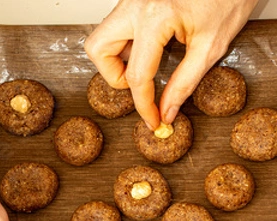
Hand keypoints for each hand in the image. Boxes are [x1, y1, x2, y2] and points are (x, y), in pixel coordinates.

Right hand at [85, 0, 257, 128]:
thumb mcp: (211, 46)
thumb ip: (185, 83)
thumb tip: (167, 110)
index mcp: (155, 16)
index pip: (136, 75)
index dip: (143, 105)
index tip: (153, 120)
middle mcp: (136, 3)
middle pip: (98, 49)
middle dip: (114, 75)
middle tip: (138, 83)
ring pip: (102, 35)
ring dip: (116, 57)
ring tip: (145, 63)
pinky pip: (118, 24)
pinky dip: (127, 42)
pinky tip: (151, 46)